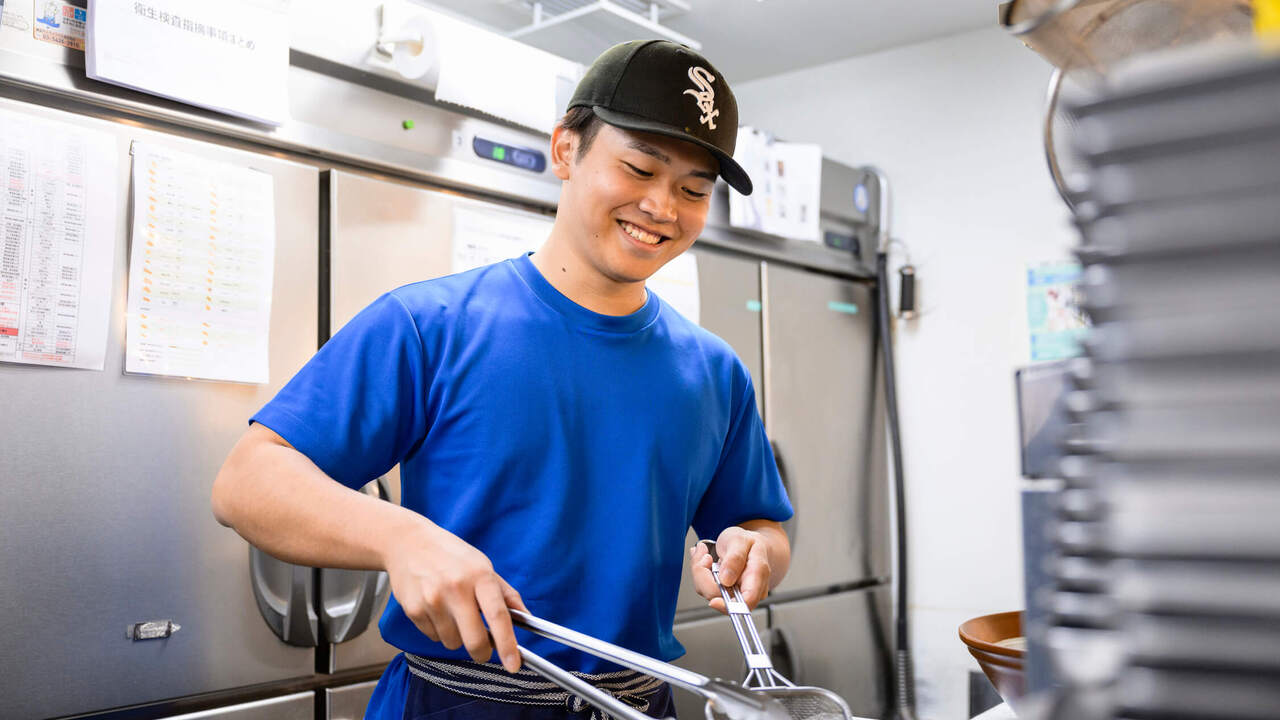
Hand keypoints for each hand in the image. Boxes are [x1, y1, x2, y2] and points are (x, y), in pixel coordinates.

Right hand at [382, 522, 526, 672]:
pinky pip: (433, 637)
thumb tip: (527, 618)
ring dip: (457, 637)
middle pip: (475, 640)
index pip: (498, 616)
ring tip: (452, 612)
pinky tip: (436, 609)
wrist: (408, 542)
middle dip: (482, 652)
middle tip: (483, 649)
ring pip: (452, 642)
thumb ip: (506, 594)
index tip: (514, 665)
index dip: (507, 644)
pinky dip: (439, 631)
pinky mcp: (414, 609)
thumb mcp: (483, 565)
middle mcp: (456, 588)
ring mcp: (433, 600)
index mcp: (479, 575)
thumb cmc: (451, 555)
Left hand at [690, 526, 773, 613]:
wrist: (748, 545)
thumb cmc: (747, 543)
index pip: (747, 601)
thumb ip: (735, 558)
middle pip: (723, 599)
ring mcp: (737, 594)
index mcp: (758, 575)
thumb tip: (726, 580)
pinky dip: (701, 576)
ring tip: (705, 556)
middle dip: (705, 578)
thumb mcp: (740, 540)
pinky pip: (706, 590)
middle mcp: (750, 589)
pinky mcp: (725, 594)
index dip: (729, 605)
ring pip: (710, 594)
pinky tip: (706, 562)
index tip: (713, 601)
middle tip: (704, 556)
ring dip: (701, 575)